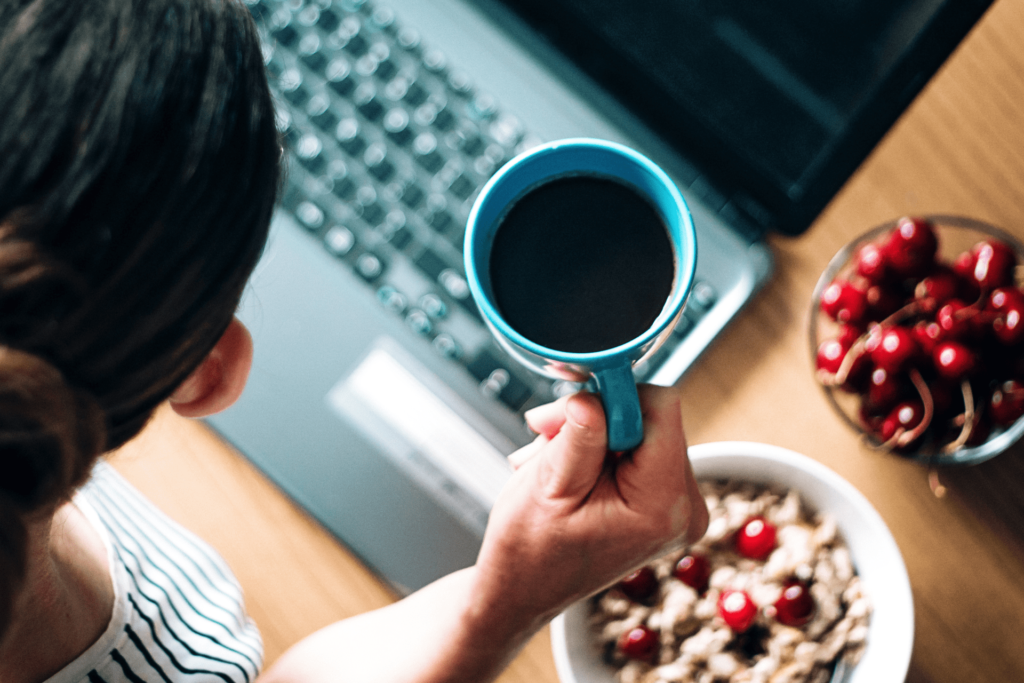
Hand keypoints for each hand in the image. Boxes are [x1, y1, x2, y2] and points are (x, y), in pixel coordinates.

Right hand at [469, 385, 707, 633]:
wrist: (522, 591)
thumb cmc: (529, 552)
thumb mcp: (547, 486)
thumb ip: (578, 437)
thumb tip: (592, 395)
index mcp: (661, 506)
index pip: (662, 408)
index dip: (614, 397)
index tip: (573, 409)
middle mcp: (683, 507)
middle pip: (651, 417)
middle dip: (595, 419)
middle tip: (547, 438)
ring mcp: (676, 506)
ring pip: (638, 429)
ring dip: (588, 435)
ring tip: (550, 465)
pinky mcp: (662, 501)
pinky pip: (636, 449)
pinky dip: (597, 450)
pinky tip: (566, 472)